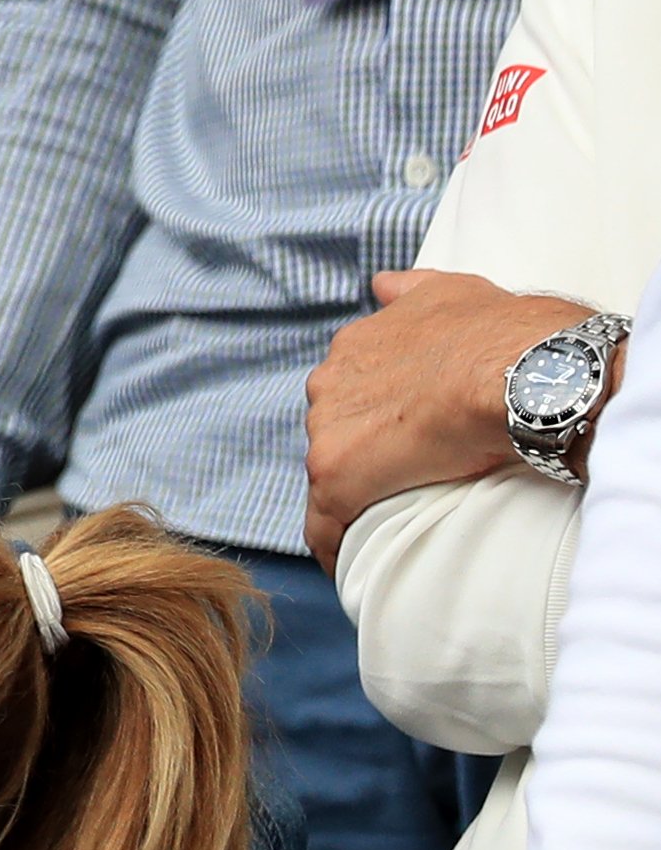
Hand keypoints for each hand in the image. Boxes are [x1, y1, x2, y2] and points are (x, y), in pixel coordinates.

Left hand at [305, 271, 601, 563]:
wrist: (523, 375)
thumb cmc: (508, 335)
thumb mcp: (455, 291)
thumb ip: (414, 290)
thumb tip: (384, 284)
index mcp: (359, 344)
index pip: (351, 389)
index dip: (376, 415)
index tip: (400, 434)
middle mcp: (331, 381)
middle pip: (336, 430)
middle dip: (364, 453)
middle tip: (407, 479)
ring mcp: (328, 429)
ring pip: (330, 475)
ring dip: (354, 498)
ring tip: (386, 524)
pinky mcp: (338, 475)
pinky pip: (325, 523)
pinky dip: (334, 544)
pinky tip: (348, 564)